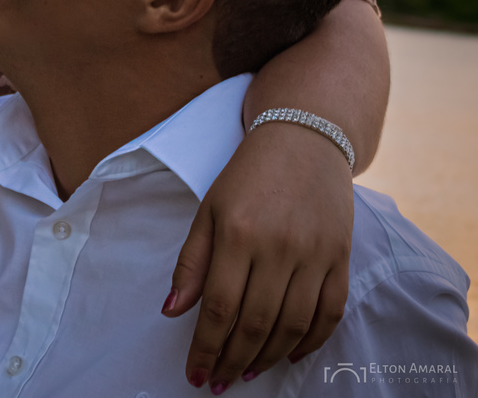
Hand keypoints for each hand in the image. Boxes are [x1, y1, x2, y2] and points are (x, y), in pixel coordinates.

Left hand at [164, 122, 352, 391]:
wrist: (303, 139)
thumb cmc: (247, 176)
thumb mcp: (208, 210)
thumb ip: (192, 263)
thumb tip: (173, 311)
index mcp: (238, 234)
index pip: (219, 307)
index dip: (206, 347)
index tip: (196, 373)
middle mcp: (278, 247)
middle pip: (255, 323)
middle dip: (233, 360)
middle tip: (219, 382)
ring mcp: (315, 254)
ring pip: (292, 326)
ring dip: (267, 357)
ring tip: (247, 372)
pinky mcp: (341, 257)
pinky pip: (329, 313)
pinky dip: (311, 342)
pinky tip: (289, 355)